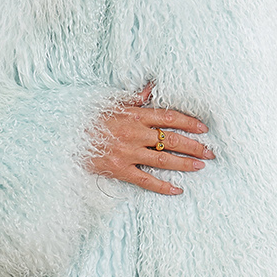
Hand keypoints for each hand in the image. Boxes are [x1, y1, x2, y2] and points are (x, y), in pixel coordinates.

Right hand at [88, 85, 212, 195]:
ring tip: (200, 166)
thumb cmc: (91, 119)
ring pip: (163, 159)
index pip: (169, 117)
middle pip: (171, 139)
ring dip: (184, 164)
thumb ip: (135, 98)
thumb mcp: (113, 104)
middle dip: (194, 146)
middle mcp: (134, 133)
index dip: (189, 122)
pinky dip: (163, 186)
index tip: (203, 129)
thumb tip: (151, 87)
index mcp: (134, 115)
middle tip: (210, 152)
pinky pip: (145, 180)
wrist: (65, 136)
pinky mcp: (119, 169)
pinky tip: (177, 190)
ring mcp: (127, 152)